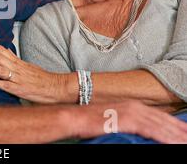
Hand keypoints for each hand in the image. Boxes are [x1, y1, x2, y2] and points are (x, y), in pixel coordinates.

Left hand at [0, 36, 70, 103]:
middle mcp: (16, 68)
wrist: (56, 87)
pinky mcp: (20, 89)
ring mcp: (18, 78)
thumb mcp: (27, 66)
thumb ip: (14, 60)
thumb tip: (5, 52)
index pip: (0, 49)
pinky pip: (5, 85)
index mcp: (17, 62)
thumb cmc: (41, 78)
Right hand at [72, 100, 186, 143]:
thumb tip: (136, 130)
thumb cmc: (90, 121)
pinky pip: (152, 130)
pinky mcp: (128, 120)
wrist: (75, 117)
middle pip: (164, 120)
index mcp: (132, 105)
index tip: (185, 132)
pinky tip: (174, 143)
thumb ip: (127, 122)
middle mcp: (135, 107)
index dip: (174, 125)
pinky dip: (164, 137)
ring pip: (161, 126)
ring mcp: (132, 113)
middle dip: (179, 131)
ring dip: (176, 135)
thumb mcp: (113, 119)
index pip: (159, 116)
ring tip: (186, 142)